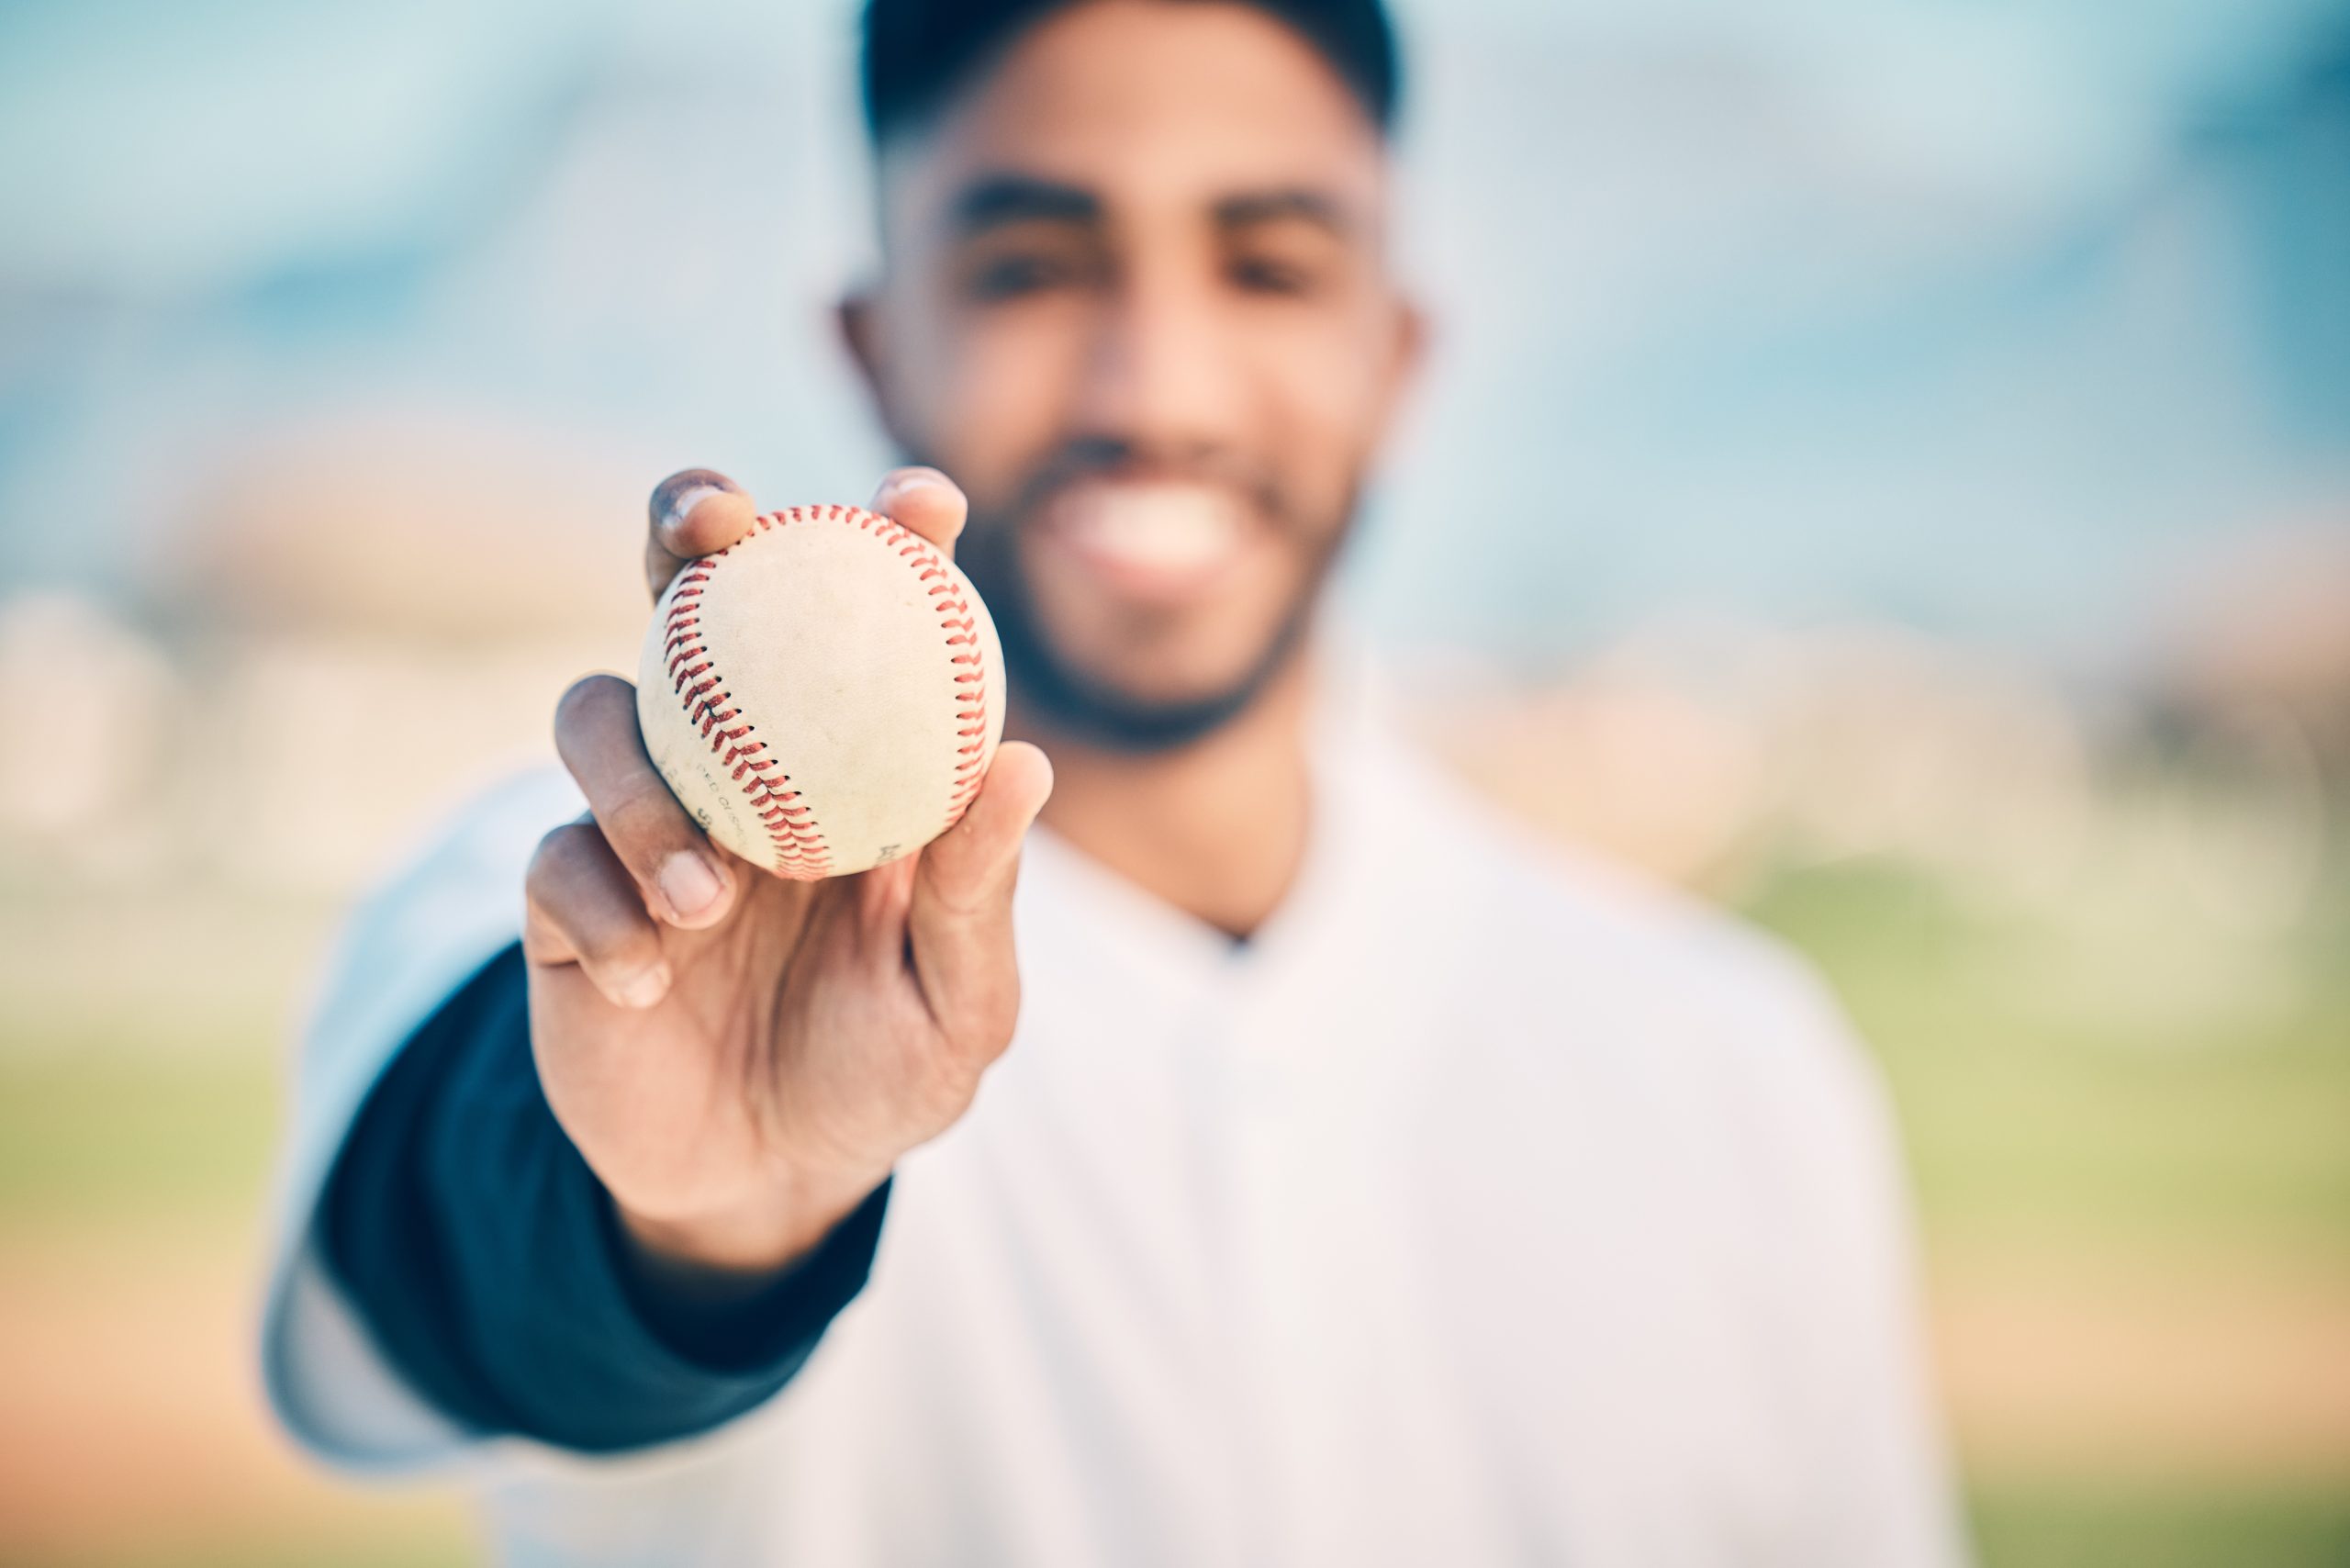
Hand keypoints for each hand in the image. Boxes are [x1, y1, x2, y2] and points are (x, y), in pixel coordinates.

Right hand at [523, 467, 1052, 1295]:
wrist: (764, 1183)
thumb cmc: (883, 1070)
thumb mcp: (959, 1004)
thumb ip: (977, 893)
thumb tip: (1022, 759)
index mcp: (848, 763)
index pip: (864, 618)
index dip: (888, 538)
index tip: (919, 497)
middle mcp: (738, 761)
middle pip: (691, 599)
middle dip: (687, 527)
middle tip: (713, 523)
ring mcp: (644, 824)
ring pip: (597, 715)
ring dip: (644, 788)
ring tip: (709, 900)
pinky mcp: (565, 903)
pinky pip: (554, 864)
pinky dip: (600, 911)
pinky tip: (649, 981)